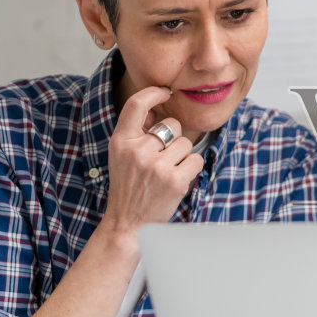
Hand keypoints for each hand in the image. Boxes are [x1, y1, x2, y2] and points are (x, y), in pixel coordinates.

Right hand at [101, 86, 204, 235]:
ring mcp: (157, 165)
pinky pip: (195, 160)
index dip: (154, 93)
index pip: (136, 104)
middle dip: (172, 139)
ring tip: (166, 173)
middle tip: (159, 161)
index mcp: (121, 141)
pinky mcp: (174, 180)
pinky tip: (177, 179)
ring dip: (181, 157)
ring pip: (186, 144)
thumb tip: (158, 108)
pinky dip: (191, 169)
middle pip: (172, 125)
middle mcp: (138, 150)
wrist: (127, 223)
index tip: (165, 92)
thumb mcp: (121, 155)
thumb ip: (136, 131)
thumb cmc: (128, 186)